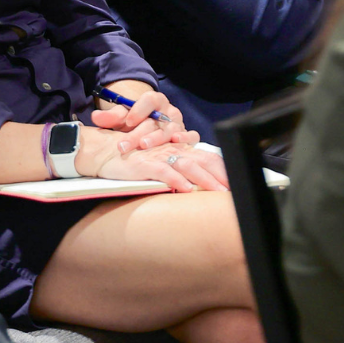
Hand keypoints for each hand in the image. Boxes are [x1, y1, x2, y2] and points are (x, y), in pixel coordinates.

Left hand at [92, 81, 198, 153]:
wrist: (148, 125)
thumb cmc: (135, 120)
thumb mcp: (122, 116)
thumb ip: (110, 116)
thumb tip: (96, 117)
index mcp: (155, 100)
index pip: (150, 99)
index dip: (139, 109)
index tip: (127, 121)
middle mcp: (169, 111)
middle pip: (157, 120)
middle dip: (139, 133)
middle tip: (124, 145)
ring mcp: (179, 123)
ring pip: (172, 129)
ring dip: (159, 138)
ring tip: (144, 145)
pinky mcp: (186, 134)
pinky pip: (192, 135)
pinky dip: (187, 139)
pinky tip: (176, 144)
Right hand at [95, 142, 228, 192]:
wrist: (106, 151)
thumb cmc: (137, 160)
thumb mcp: (163, 162)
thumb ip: (182, 170)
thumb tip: (201, 186)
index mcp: (181, 150)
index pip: (209, 158)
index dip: (225, 170)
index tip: (237, 184)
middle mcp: (174, 151)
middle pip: (204, 161)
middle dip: (222, 176)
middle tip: (234, 191)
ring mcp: (159, 156)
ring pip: (188, 166)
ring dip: (205, 180)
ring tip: (218, 192)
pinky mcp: (144, 164)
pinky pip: (163, 172)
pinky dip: (176, 180)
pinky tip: (186, 189)